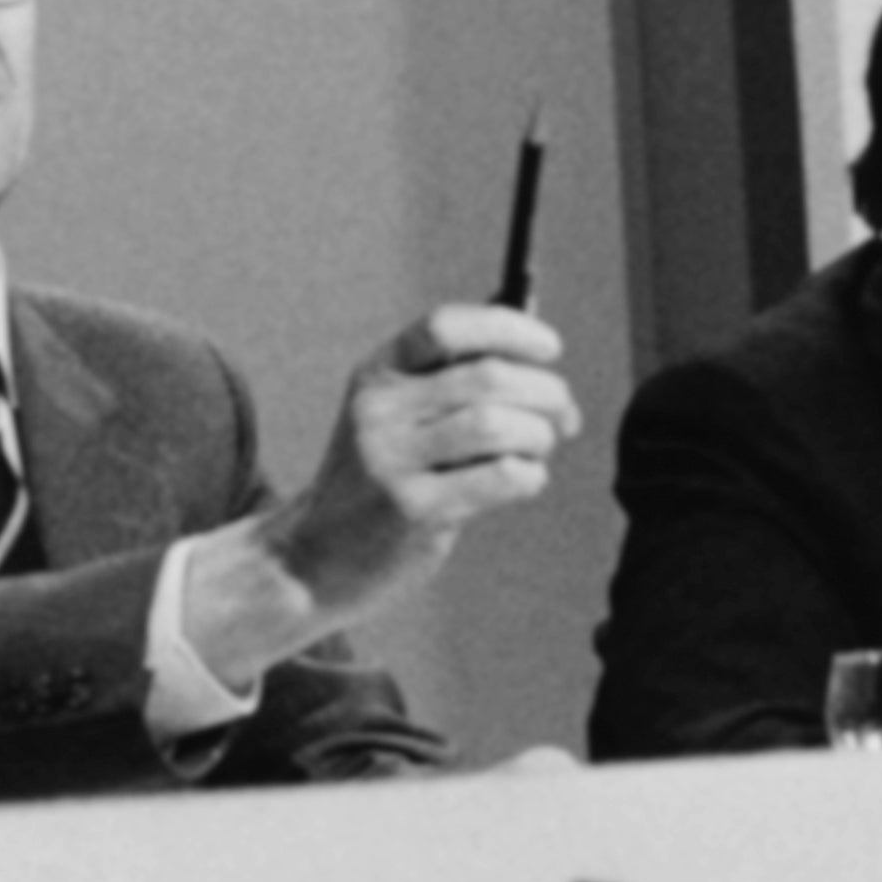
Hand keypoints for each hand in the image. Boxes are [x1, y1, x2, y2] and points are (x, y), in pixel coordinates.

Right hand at [183, 305, 579, 684]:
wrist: (317, 555)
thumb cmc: (383, 480)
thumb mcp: (398, 418)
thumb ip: (456, 387)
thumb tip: (547, 377)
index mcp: (376, 374)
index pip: (445, 327)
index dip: (509, 329)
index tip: (550, 349)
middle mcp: (377, 410)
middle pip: (487, 377)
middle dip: (547, 394)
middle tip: (563, 418)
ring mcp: (391, 459)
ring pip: (497, 424)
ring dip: (539, 436)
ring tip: (538, 450)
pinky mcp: (413, 509)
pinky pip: (500, 477)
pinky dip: (530, 476)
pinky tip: (521, 481)